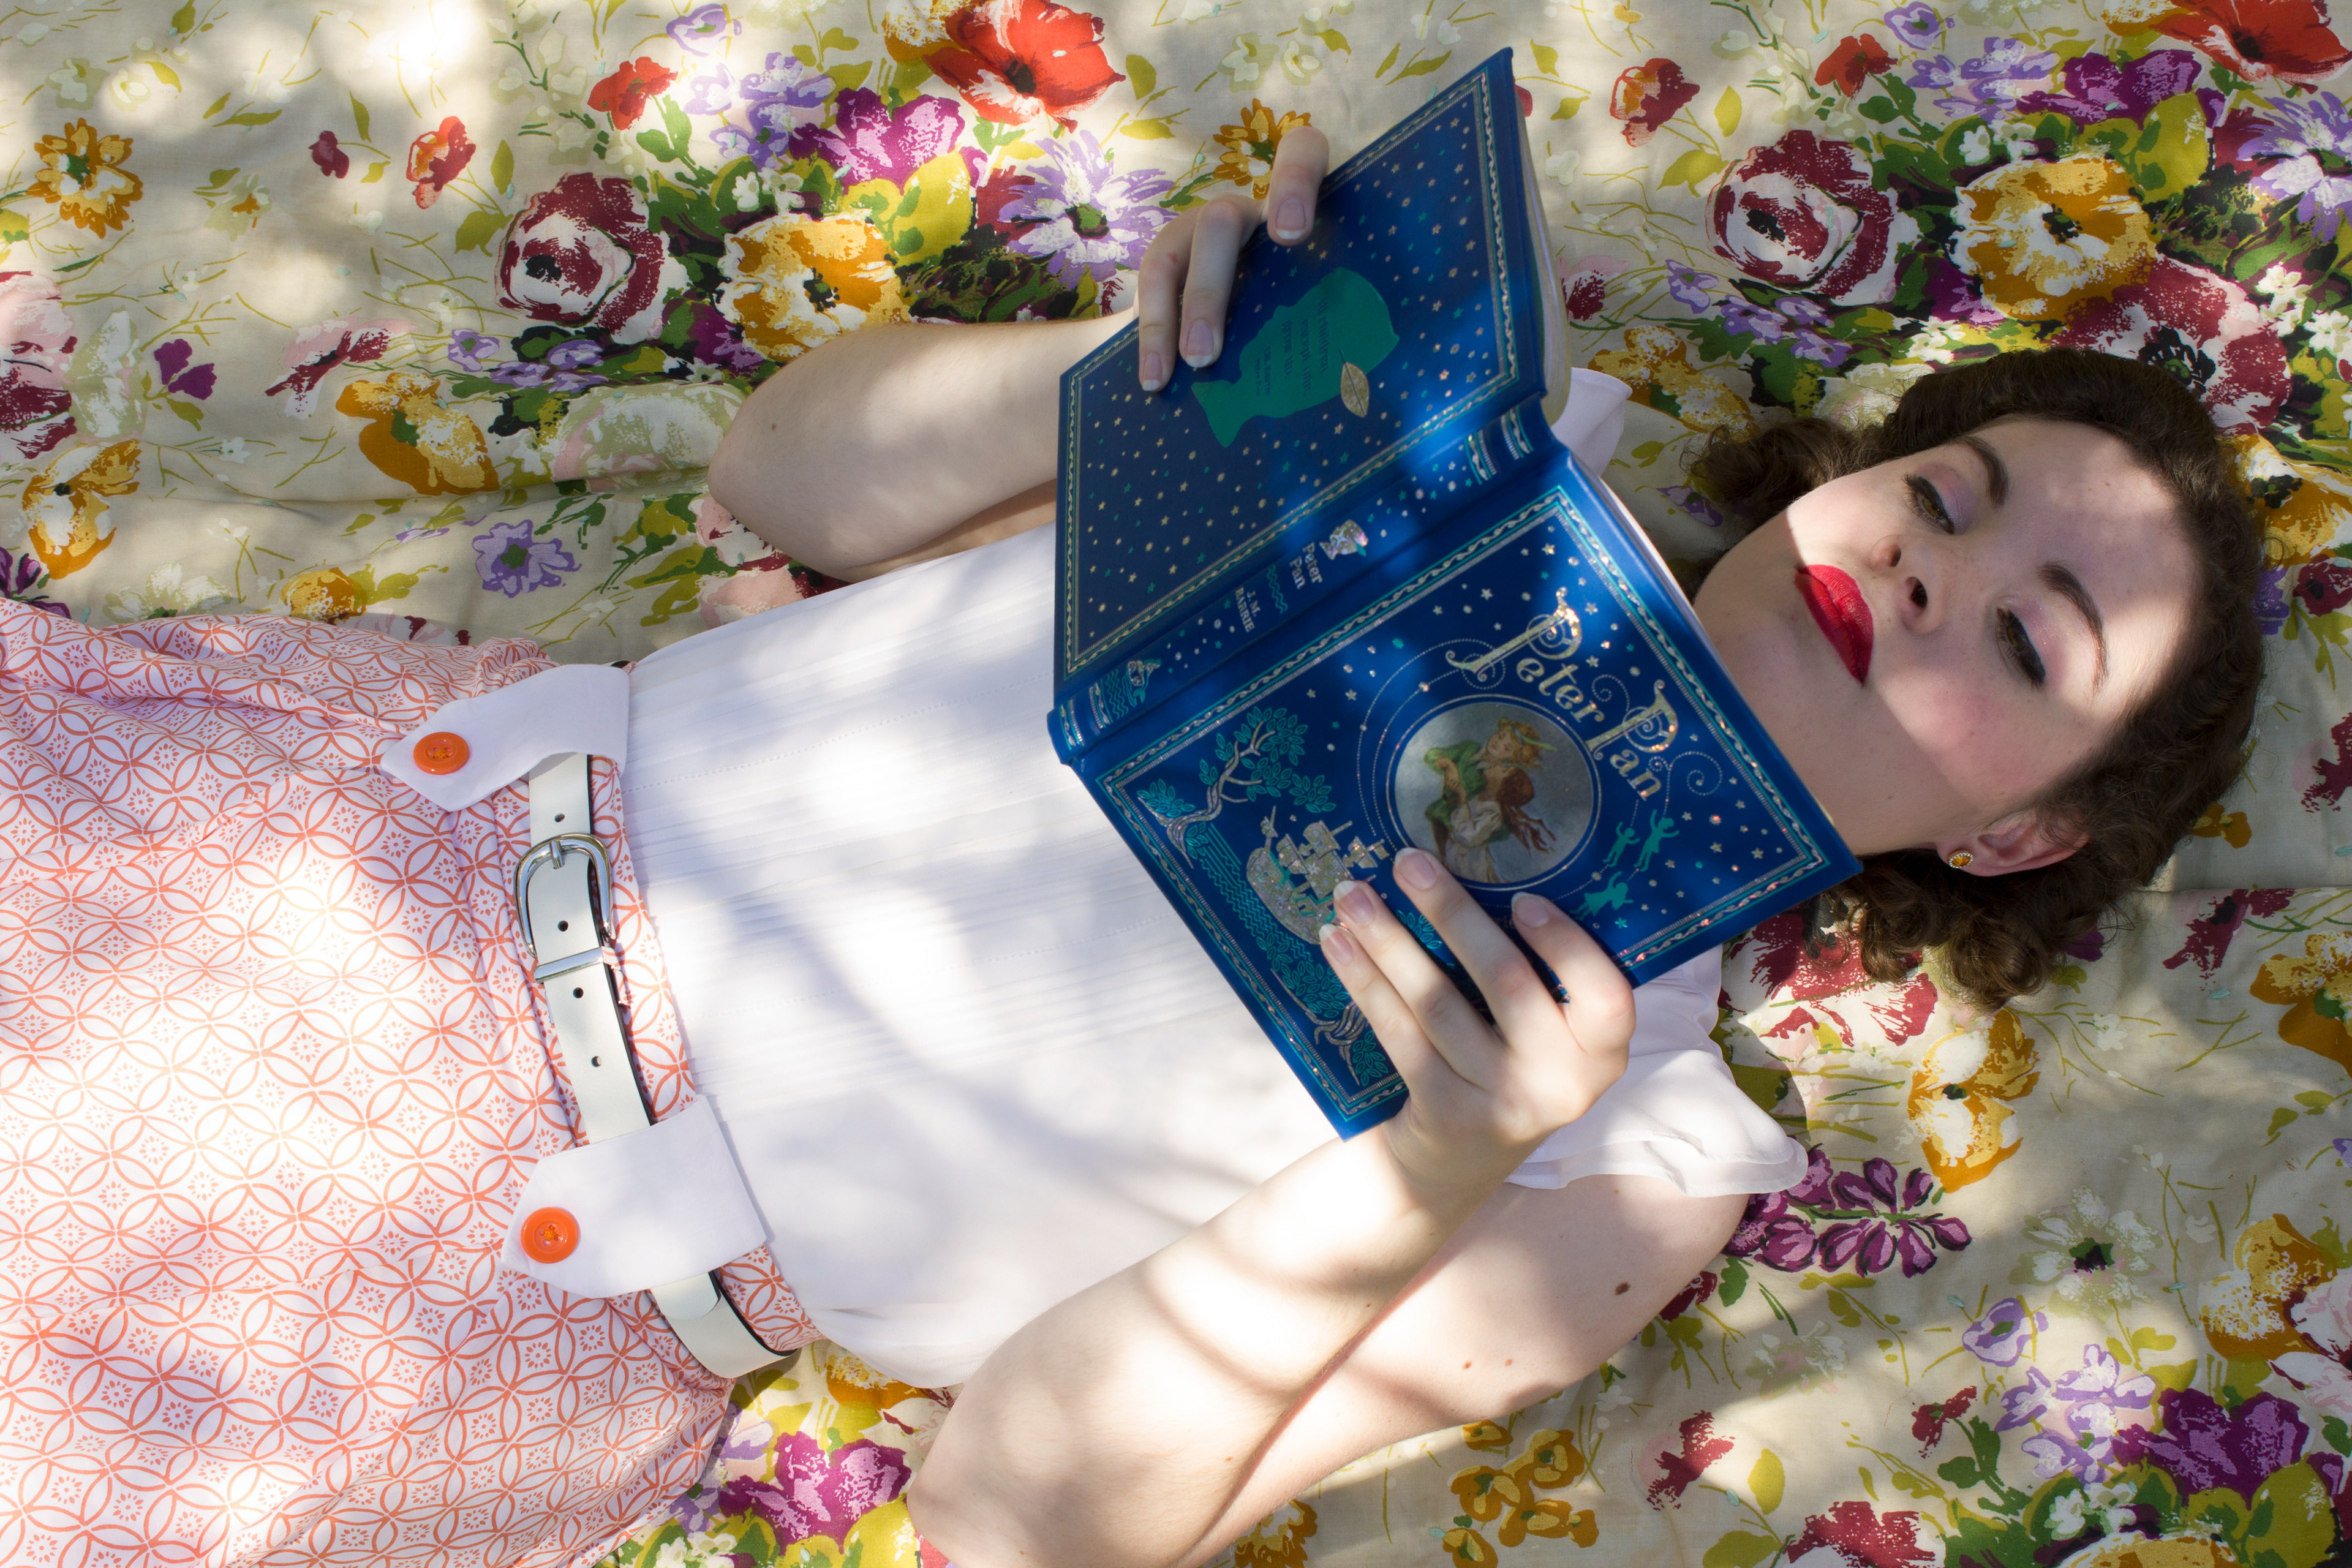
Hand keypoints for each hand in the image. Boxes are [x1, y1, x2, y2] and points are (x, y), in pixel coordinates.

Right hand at [1133, 123, 1330, 391]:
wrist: (1241, 336)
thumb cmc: (1303, 321)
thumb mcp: (1320, 308)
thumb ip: (1331, 318)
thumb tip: (1360, 389)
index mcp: (1295, 211)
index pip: (1300, 153)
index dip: (1295, 182)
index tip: (1291, 235)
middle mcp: (1244, 214)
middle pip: (1220, 222)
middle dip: (1210, 286)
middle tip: (1208, 350)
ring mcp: (1198, 234)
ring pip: (1176, 254)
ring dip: (1176, 314)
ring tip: (1185, 368)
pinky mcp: (1167, 263)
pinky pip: (1152, 288)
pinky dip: (1153, 335)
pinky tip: (1156, 379)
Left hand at [1319, 848, 1634, 1196]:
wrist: (1457, 1164)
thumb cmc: (1508, 1066)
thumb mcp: (1547, 1034)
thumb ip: (1541, 974)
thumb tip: (1481, 863)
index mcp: (1601, 1053)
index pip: (1606, 995)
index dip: (1566, 945)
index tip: (1521, 897)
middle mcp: (1560, 1082)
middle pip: (1505, 983)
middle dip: (1450, 913)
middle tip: (1407, 861)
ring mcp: (1501, 1102)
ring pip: (1438, 1003)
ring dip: (1390, 940)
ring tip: (1352, 894)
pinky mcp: (1444, 1112)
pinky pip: (1399, 1032)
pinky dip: (1365, 982)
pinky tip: (1338, 944)